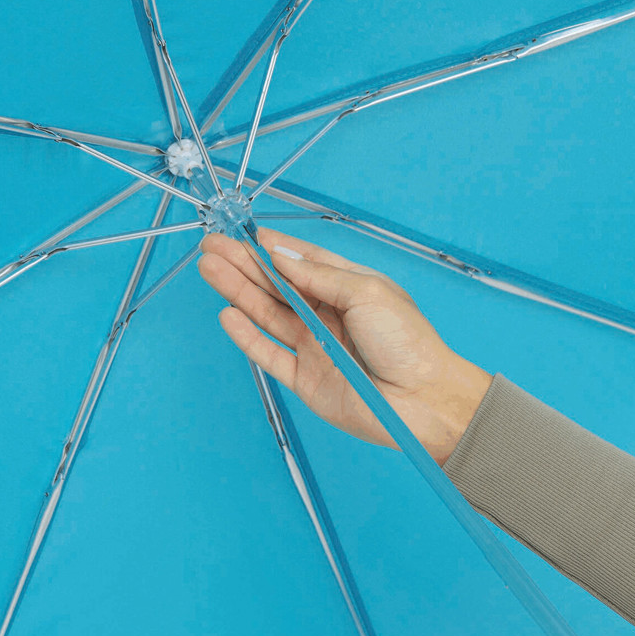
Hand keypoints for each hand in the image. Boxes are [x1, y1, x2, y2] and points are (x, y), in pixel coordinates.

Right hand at [197, 227, 492, 465]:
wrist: (424, 402)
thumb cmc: (408, 342)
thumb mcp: (367, 292)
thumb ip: (318, 274)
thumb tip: (279, 254)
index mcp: (347, 288)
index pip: (301, 262)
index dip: (271, 248)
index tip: (243, 234)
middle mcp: (327, 315)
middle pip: (276, 285)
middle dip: (243, 264)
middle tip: (212, 247)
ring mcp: (314, 347)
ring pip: (267, 314)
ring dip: (238, 292)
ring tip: (210, 270)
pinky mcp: (305, 379)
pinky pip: (269, 354)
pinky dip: (247, 336)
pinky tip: (228, 315)